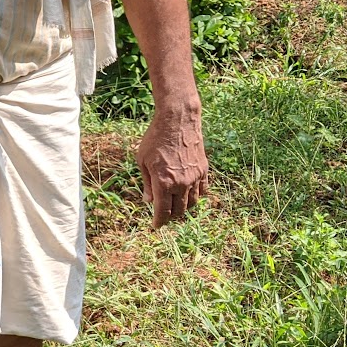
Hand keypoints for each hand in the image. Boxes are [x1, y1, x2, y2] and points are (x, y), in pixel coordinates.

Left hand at [136, 102, 208, 226]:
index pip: (163, 212)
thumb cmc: (155, 139)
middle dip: (171, 217)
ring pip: (192, 203)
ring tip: (176, 208)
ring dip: (184, 209)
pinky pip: (203, 191)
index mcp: (163, 182)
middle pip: (178, 211)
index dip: (159, 222)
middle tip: (165, 217)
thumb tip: (148, 201)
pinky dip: (196, 196)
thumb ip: (147, 183)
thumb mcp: (142, 161)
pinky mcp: (203, 170)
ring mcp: (194, 177)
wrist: (177, 121)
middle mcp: (181, 183)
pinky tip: (189, 195)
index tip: (156, 226)